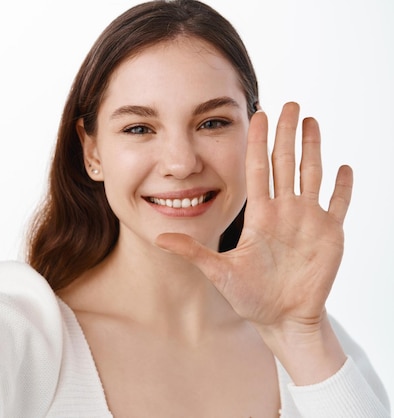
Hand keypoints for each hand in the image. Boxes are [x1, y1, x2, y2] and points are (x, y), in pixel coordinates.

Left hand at [155, 102, 351, 380]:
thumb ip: (192, 251)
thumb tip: (159, 238)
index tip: (258, 114)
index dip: (258, 142)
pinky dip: (343, 188)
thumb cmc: (249, 296)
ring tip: (312, 122)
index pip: (258, 169)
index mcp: (259, 215)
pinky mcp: (329, 235)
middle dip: (288, 133)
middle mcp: (284, 211)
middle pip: (286, 163)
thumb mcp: (218, 271)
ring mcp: (307, 221)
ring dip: (313, 149)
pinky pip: (338, 205)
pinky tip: (344, 167)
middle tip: (291, 104)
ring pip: (311, 175)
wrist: (280, 318)